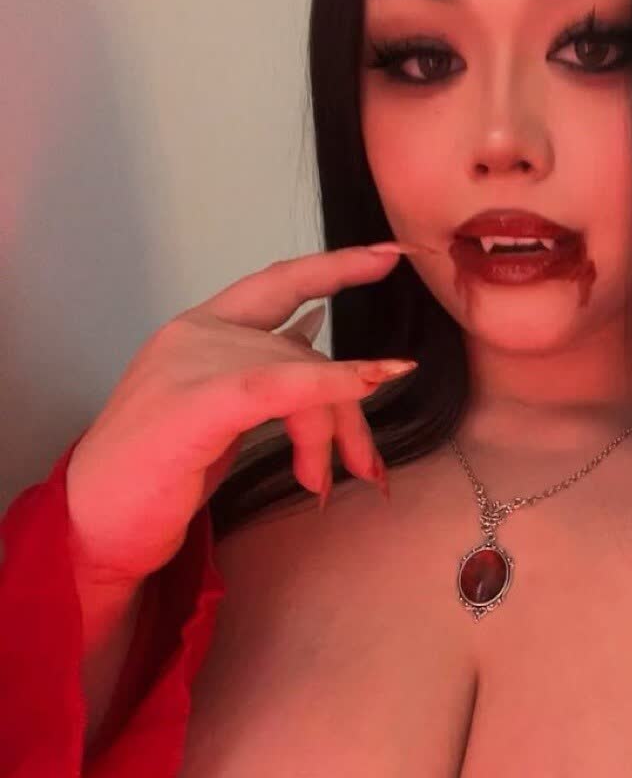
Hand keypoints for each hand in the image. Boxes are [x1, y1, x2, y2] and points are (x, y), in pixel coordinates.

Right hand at [65, 241, 434, 588]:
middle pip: (303, 349)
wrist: (97, 522)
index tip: (388, 255)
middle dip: (351, 405)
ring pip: (299, 374)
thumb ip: (262, 370)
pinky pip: (279, 385)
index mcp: (201, 330)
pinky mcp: (196, 404)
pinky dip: (330, 383)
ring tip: (353, 478)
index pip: (278, 282)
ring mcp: (191, 364)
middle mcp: (196, 335)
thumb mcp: (220, 410)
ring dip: (337, 432)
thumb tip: (313, 336)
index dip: (336, 266)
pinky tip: (372, 381)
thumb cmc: (158, 473)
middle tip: (371, 467)